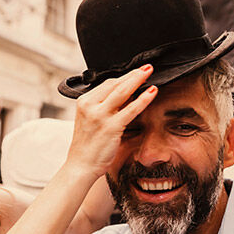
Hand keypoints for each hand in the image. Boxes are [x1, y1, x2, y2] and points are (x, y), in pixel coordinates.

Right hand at [66, 65, 156, 179]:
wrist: (80, 166)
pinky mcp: (110, 127)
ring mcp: (100, 116)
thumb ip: (106, 107)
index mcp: (84, 102)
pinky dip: (143, 99)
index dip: (124, 77)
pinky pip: (130, 109)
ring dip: (138, 80)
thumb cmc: (88, 146)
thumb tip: (128, 95)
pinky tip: (152, 92)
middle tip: (147, 67)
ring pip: (122, 91)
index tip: (136, 73)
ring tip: (150, 73)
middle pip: (115, 83)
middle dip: (133, 74)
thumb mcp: (92, 121)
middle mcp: (90, 106)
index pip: (107, 83)